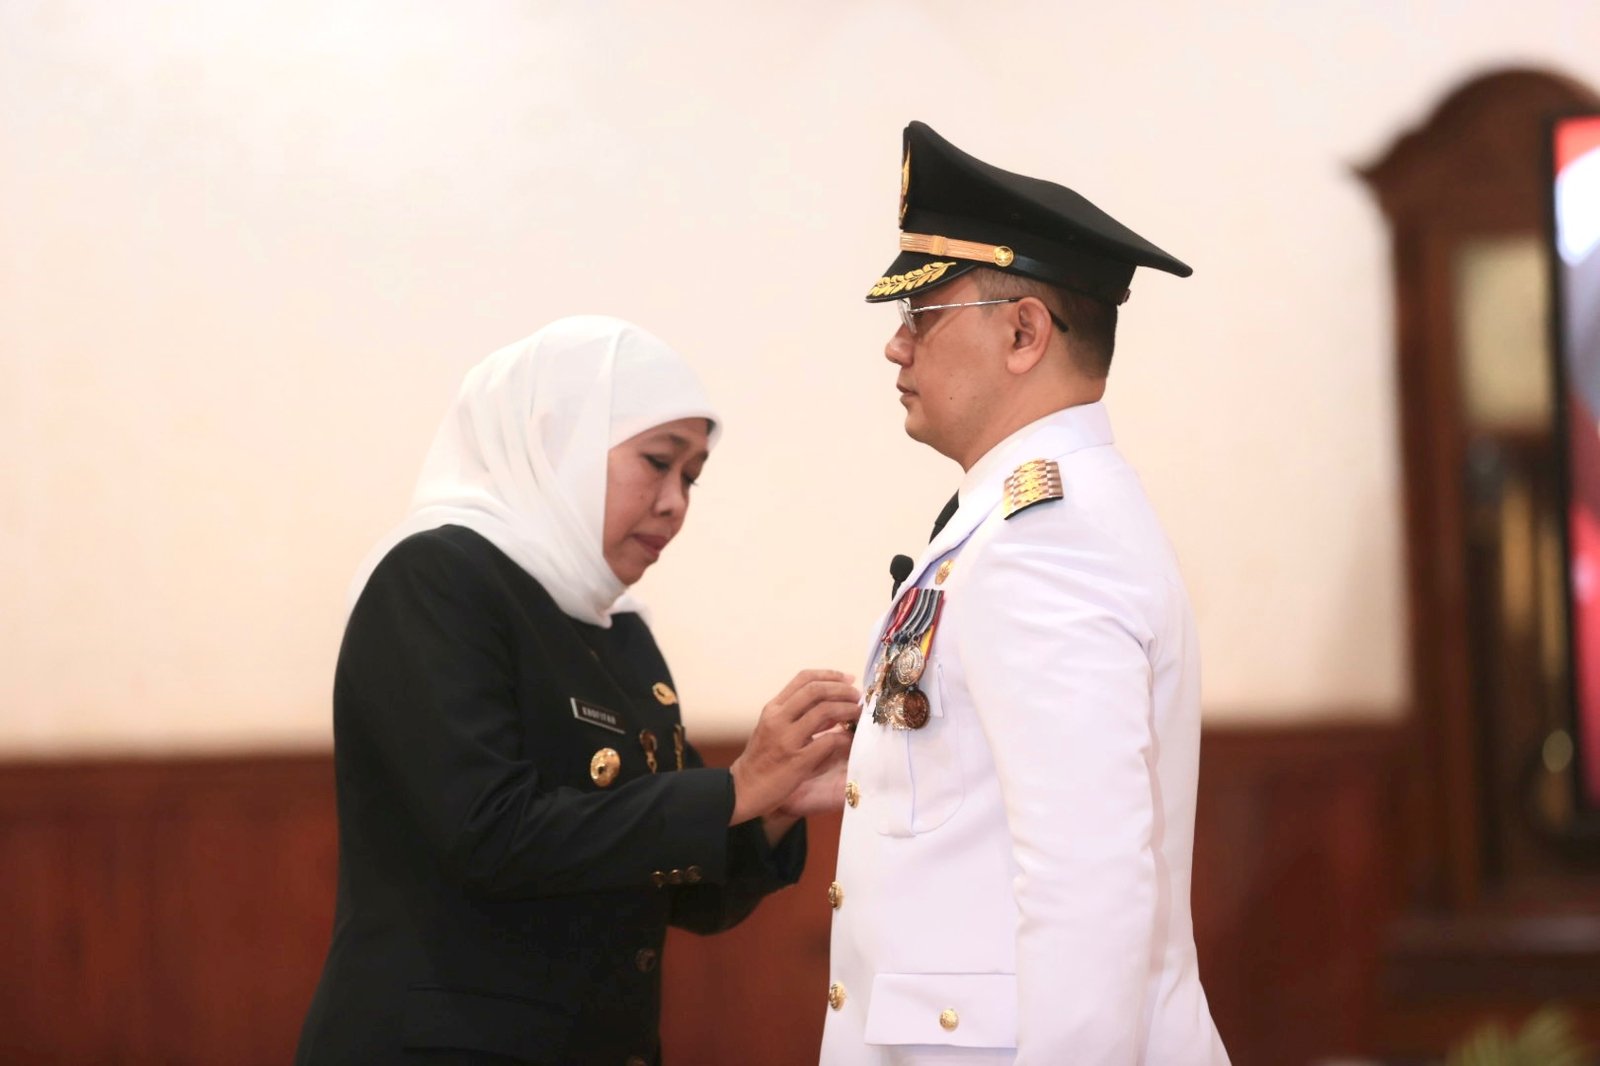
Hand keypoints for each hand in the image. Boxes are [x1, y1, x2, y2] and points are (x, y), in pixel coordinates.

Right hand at [728, 669, 860, 825]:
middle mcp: (778, 719)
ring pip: (824, 711)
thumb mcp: (773, 728)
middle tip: (858, 696)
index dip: (830, 675)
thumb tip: (831, 706)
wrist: (743, 789)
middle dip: (842, 690)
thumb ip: (798, 715)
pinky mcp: (797, 761)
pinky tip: (850, 739)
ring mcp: (786, 739)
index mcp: (773, 708)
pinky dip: (844, 738)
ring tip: (858, 714)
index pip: (804, 679)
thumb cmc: (761, 759)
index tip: (848, 679)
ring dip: (847, 709)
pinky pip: (828, 742)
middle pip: (816, 690)